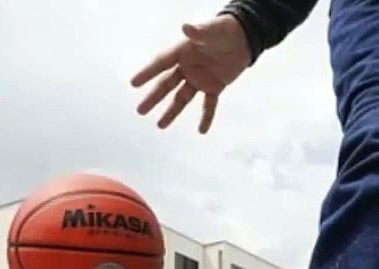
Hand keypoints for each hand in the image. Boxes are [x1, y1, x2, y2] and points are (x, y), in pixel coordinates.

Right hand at [132, 16, 251, 133]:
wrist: (243, 39)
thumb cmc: (224, 31)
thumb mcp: (212, 30)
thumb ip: (199, 31)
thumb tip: (186, 27)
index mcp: (183, 52)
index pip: (162, 63)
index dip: (148, 72)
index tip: (134, 83)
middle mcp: (187, 67)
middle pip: (167, 84)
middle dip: (154, 98)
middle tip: (141, 110)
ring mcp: (199, 79)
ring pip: (182, 98)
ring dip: (172, 112)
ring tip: (160, 125)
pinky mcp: (213, 87)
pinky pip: (208, 105)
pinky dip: (206, 117)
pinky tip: (202, 131)